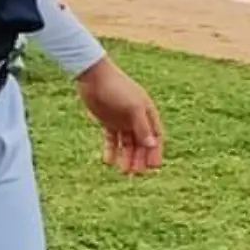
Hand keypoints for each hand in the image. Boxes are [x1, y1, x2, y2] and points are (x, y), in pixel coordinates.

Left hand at [76, 57, 162, 174]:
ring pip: (127, 144)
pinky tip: (108, 161)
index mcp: (148, 114)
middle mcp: (136, 119)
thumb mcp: (133, 107)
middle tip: (135, 173)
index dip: (155, 153)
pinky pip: (111, 139)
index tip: (153, 167)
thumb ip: (142, 126)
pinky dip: (111, 150)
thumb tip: (153, 144)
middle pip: (141, 144)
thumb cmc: (117, 88)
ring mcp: (121, 121)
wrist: (93, 76)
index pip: (156, 138)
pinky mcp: (107, 121)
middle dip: (140, 159)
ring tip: (123, 171)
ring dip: (126, 157)